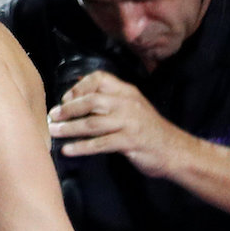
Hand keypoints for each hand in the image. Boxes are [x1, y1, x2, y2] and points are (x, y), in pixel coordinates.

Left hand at [47, 70, 184, 177]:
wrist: (177, 151)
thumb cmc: (148, 130)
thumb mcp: (132, 108)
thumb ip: (111, 101)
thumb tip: (76, 99)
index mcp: (127, 92)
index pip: (100, 79)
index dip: (79, 87)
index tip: (66, 98)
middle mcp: (128, 103)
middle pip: (92, 101)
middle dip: (68, 109)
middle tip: (52, 116)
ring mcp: (129, 123)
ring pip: (92, 122)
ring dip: (69, 128)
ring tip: (53, 131)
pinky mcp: (130, 142)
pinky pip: (101, 143)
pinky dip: (81, 147)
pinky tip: (67, 150)